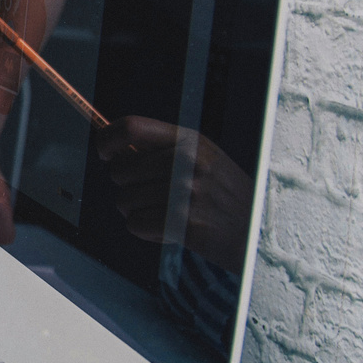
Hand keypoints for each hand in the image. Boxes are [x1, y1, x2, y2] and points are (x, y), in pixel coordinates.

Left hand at [96, 116, 252, 273]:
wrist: (258, 236)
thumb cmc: (224, 198)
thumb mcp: (203, 160)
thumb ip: (163, 151)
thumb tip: (114, 151)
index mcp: (191, 141)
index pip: (132, 126)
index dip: (108, 139)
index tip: (105, 153)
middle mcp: (187, 162)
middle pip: (119, 169)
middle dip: (126, 187)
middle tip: (150, 197)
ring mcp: (186, 192)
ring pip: (123, 200)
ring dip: (137, 212)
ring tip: (166, 215)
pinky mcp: (183, 222)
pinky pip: (135, 224)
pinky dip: (146, 232)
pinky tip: (170, 231)